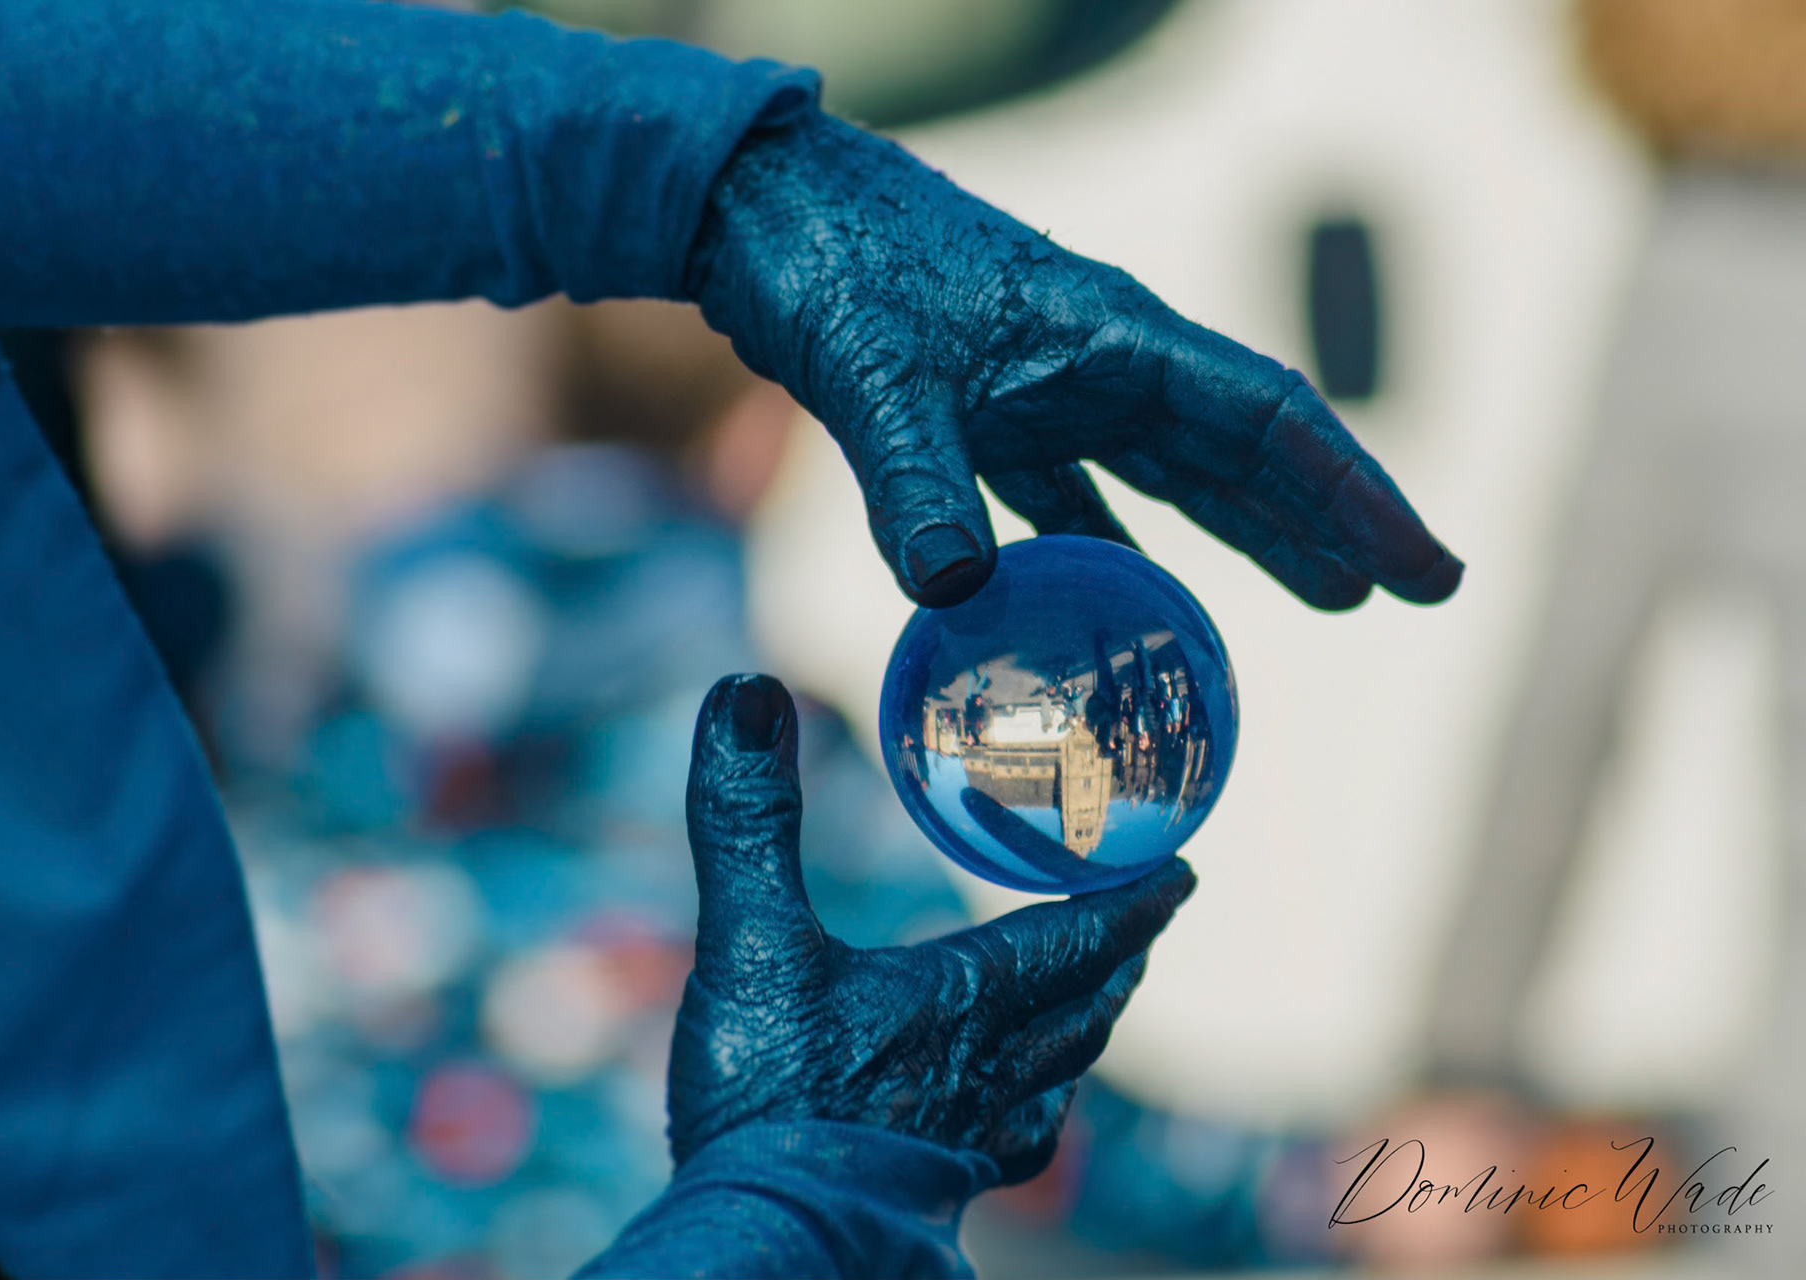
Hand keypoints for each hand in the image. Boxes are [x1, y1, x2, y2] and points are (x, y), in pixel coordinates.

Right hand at [667, 674, 1195, 1184]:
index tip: (1183, 872)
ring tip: (1095, 1007)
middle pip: (1083, 1007)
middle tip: (1145, 930)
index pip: (1078, 938)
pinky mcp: (933, 1190)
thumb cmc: (767, 1095)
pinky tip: (1016, 1116)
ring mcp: (968, 1138)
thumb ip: (748, 817)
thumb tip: (745, 694)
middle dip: (1119, 961)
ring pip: (1058, 1075)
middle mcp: (987, 1069)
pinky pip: (1017, 1140)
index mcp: (965, 999)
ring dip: (1086, 1029)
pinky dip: (1035, 1107)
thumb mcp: (750, 937)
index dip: (1132, 901)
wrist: (771, 1238)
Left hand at [686, 111, 1462, 609]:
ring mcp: (1048, 385)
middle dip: (1330, 517)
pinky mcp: (988, 411)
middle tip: (1412, 585)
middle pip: (1244, 449)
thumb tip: (959, 598)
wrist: (755, 211)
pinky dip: (1107, 547)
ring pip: (1173, 471)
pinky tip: (1132, 599)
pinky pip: (1074, 492)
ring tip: (1325, 593)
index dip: (1352, 495)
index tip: (1419, 563)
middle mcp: (1099, 360)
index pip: (1266, 420)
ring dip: (1247, 532)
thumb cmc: (829, 262)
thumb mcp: (876, 378)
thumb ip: (919, 486)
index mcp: (1110, 338)